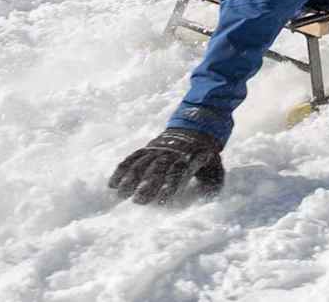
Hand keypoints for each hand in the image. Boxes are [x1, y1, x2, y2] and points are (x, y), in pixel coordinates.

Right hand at [108, 128, 224, 204]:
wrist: (196, 127)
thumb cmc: (206, 156)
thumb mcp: (215, 167)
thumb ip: (212, 184)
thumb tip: (207, 197)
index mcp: (188, 159)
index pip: (177, 174)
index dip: (169, 187)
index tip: (160, 202)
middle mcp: (170, 154)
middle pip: (156, 169)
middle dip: (146, 185)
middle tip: (137, 201)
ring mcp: (157, 150)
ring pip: (141, 163)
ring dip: (130, 179)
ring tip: (120, 194)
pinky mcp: (148, 148)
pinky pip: (132, 158)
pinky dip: (121, 170)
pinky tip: (112, 184)